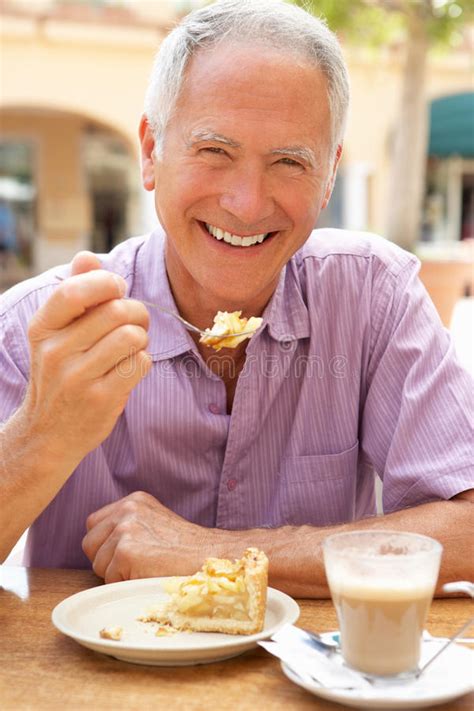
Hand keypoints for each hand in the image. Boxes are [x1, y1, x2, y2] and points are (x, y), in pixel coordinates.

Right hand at [21, 251, 151, 466]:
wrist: (48, 434)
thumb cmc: (59, 374)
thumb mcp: (55, 335)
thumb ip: (73, 293)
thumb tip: (86, 257)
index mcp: (43, 329)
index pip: (75, 290)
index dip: (106, 283)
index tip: (116, 291)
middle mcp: (56, 352)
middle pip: (116, 311)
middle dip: (136, 313)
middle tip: (133, 324)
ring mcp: (78, 378)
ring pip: (132, 336)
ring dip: (141, 339)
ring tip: (132, 347)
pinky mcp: (102, 399)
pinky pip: (140, 363)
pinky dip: (143, 362)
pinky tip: (129, 369)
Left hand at [82, 491, 214, 582]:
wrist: (211, 556)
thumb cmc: (186, 548)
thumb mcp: (155, 522)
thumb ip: (130, 524)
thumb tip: (101, 544)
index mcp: (133, 501)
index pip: (94, 524)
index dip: (105, 544)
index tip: (127, 553)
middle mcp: (127, 509)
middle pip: (89, 543)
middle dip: (105, 559)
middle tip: (135, 564)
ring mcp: (126, 529)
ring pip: (97, 563)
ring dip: (116, 573)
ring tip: (146, 568)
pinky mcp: (127, 551)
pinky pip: (109, 578)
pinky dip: (125, 583)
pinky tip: (147, 575)